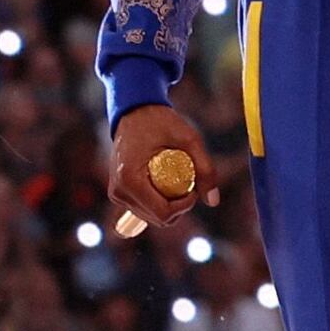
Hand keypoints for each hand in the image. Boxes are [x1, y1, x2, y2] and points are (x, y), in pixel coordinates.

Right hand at [107, 103, 216, 238]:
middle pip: (158, 218)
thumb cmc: (159, 122)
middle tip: (186, 182)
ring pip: (151, 217)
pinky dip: (158, 204)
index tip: (193, 188)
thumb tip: (213, 201)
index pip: (162, 213)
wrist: (134, 112)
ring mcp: (116, 194)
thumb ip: (205, 169)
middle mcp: (119, 191)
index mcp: (130, 180)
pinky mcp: (118, 193)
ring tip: (174, 180)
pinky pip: (143, 210)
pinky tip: (164, 186)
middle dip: (178, 207)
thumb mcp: (189, 139)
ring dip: (169, 206)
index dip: (185, 206)